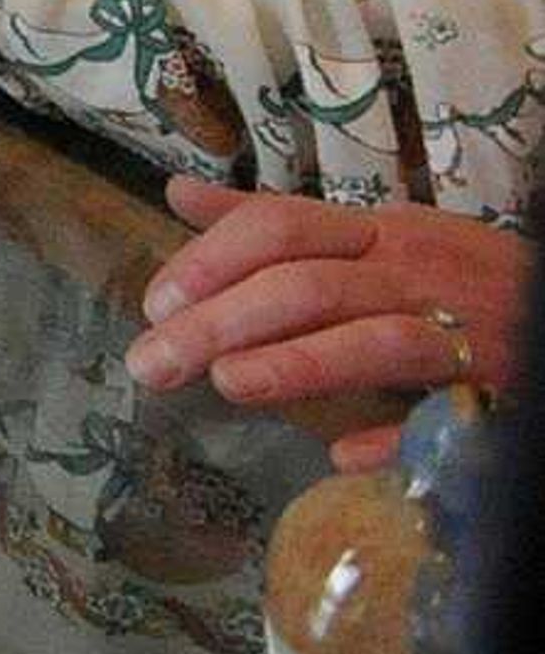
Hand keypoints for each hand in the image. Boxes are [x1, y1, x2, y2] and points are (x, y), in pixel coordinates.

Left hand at [126, 175, 526, 468]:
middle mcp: (417, 275)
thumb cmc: (457, 273)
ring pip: (376, 341)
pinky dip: (396, 436)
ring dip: (301, 362)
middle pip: (308, 287)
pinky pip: (446, 417)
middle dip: (223, 321)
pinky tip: (342, 456)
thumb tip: (178, 197)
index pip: (282, 228)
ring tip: (228, 384)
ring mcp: (462, 333)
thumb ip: (277, 222)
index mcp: (379, 234)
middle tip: (152, 362)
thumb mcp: (373, 235)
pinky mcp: (501, 391)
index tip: (155, 302)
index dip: (213, 260)